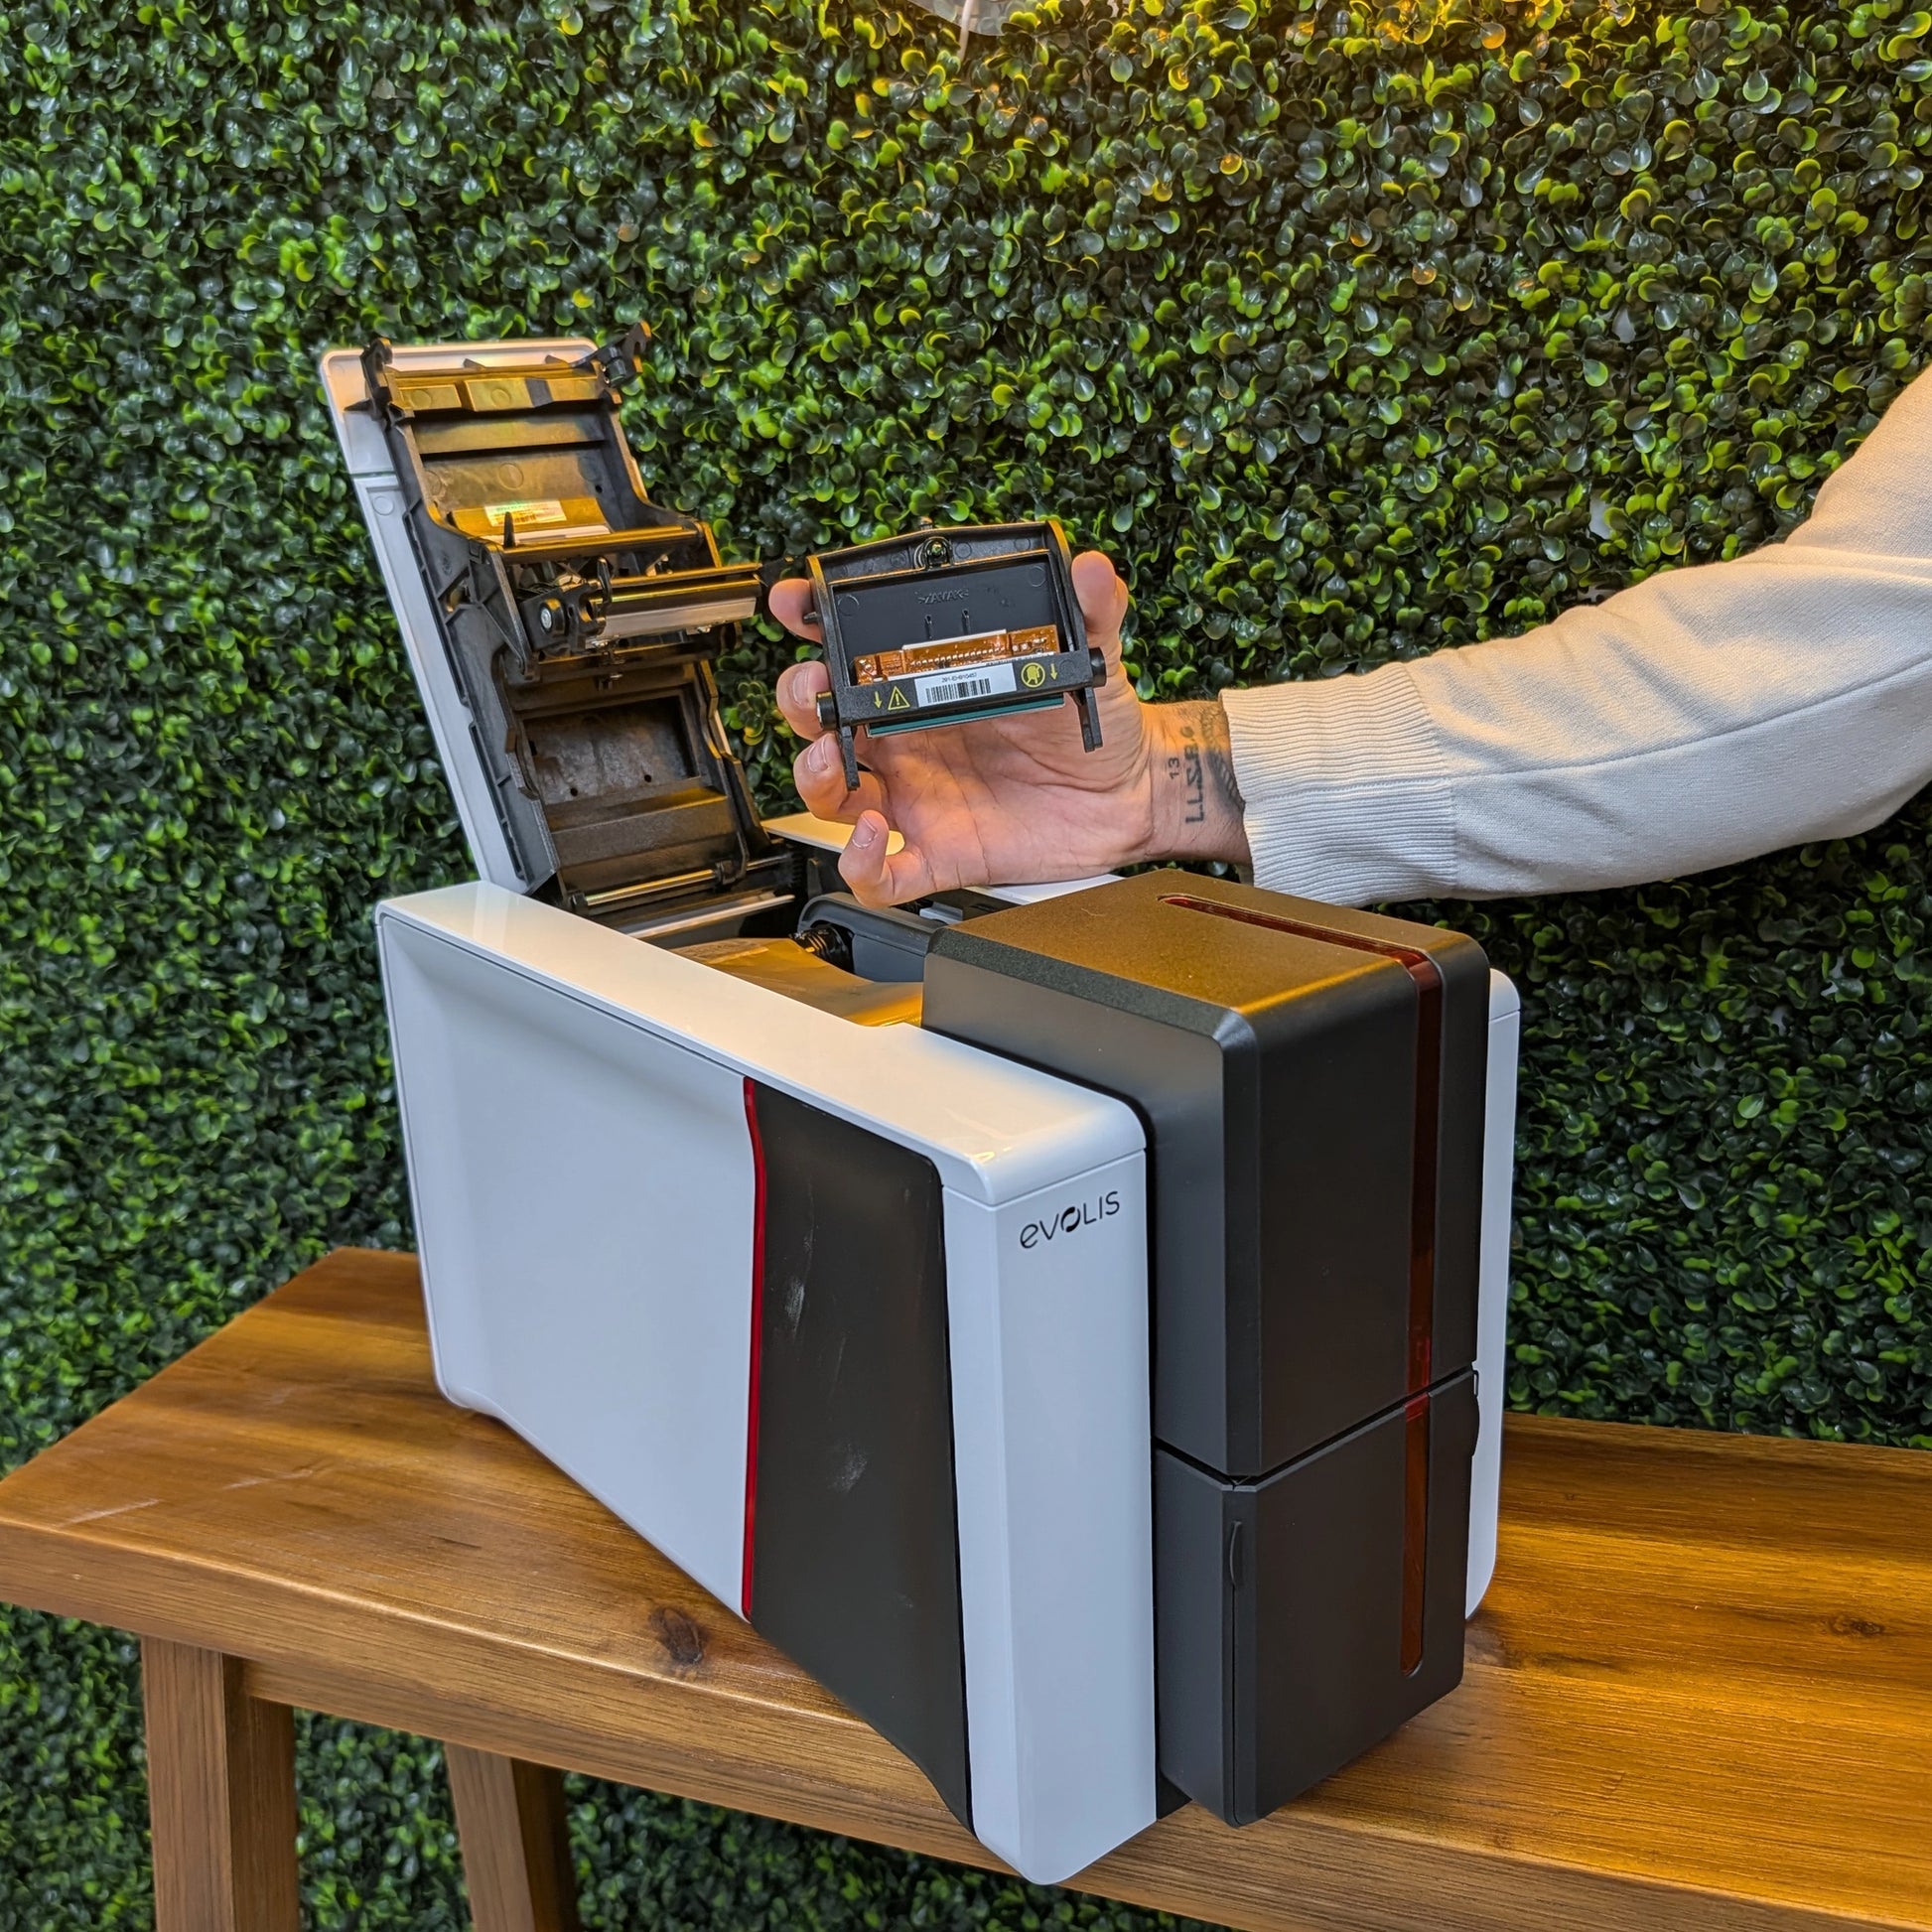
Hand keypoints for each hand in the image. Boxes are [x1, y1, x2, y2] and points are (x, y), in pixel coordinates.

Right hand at [769, 549, 1250, 904]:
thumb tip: (1091, 569)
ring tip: (830, 758)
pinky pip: (881, 873)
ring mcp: (919, 800)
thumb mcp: (1092, 659)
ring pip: (833, 794)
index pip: (853, 652)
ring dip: (814, 776)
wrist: (1130, 797)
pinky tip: (873, 837)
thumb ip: (1091, 611)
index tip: (795, 604)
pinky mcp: (940, 853)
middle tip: (816, 691)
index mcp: (928, 688)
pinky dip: (861, 862)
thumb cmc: (1094, 727)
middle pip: (821, 721)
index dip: (813, 625)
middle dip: (800, 701)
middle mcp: (910, 744)